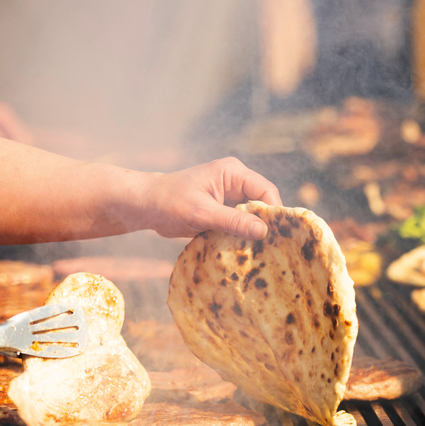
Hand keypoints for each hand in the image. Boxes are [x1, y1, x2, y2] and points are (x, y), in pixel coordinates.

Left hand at [142, 157, 282, 239]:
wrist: (146, 205)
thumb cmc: (169, 202)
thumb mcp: (202, 213)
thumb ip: (233, 221)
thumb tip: (263, 231)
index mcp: (233, 173)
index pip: (265, 191)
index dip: (274, 212)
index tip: (277, 235)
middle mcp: (236, 182)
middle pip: (263, 204)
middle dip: (265, 224)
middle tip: (271, 248)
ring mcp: (230, 197)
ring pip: (253, 216)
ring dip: (254, 232)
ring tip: (260, 252)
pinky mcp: (224, 211)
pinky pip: (241, 223)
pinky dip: (242, 236)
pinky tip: (245, 251)